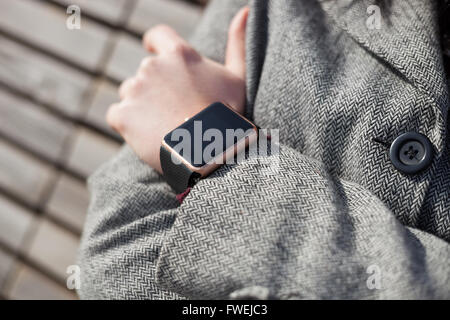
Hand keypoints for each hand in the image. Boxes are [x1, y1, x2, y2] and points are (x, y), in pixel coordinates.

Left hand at [106, 7, 248, 173]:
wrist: (209, 152)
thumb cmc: (227, 116)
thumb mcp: (237, 78)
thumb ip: (237, 43)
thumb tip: (245, 10)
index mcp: (178, 54)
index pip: (157, 36)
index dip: (154, 43)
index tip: (154, 50)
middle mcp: (152, 67)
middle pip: (146, 74)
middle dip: (155, 89)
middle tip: (175, 111)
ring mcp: (134, 90)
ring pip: (130, 94)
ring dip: (142, 107)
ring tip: (164, 126)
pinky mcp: (122, 115)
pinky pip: (118, 116)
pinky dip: (128, 126)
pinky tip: (148, 136)